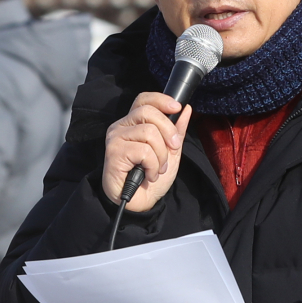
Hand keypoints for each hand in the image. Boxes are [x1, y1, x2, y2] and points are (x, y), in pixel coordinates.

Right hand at [102, 93, 192, 212]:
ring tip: (157, 168)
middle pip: (149, 112)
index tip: (177, 108)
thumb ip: (177, 131)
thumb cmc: (150, 177)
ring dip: (161, 155)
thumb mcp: (170, 152)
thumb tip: (187, 109)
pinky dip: (153, 165)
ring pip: (149, 132)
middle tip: (173, 148)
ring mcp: (116, 138)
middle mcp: (121, 126)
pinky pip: (143, 151)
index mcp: (133, 123)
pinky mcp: (114, 152)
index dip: (161, 100)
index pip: (144, 99)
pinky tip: (149, 174)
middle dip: (168, 131)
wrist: (141, 203)